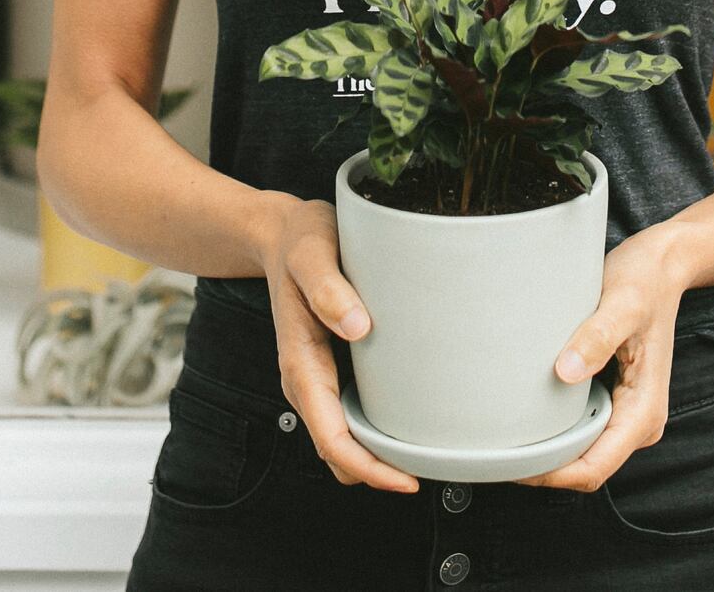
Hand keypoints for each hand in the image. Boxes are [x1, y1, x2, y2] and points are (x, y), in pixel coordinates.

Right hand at [256, 192, 418, 492]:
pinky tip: (409, 422)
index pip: (330, 437)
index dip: (367, 467)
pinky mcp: (330, 369)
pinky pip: (349, 415)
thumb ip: (328, 286)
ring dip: (377, 456)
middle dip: (378, 472)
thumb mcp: (311, 252)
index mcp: (300, 362)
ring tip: (427, 455)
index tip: (406, 479)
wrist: (281, 234)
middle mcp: (306, 380)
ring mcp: (317, 378)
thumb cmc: (299, 241)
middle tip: (432, 471)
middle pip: (338, 451)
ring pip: (343, 439)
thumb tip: (357, 326)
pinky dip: (374, 432)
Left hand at [516, 227, 690, 491]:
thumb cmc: (645, 280)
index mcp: (644, 409)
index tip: (511, 464)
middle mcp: (640, 420)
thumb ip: (597, 337)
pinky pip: (583, 432)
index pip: (595, 468)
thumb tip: (565, 372)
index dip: (551, 475)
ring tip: (505, 437)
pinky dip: (556, 433)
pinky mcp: (616, 400)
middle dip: (543, 469)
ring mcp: (628, 413)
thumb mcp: (622, 303)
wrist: (663, 265)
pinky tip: (528, 416)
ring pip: (583, 454)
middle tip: (494, 452)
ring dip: (548, 453)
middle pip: (586, 468)